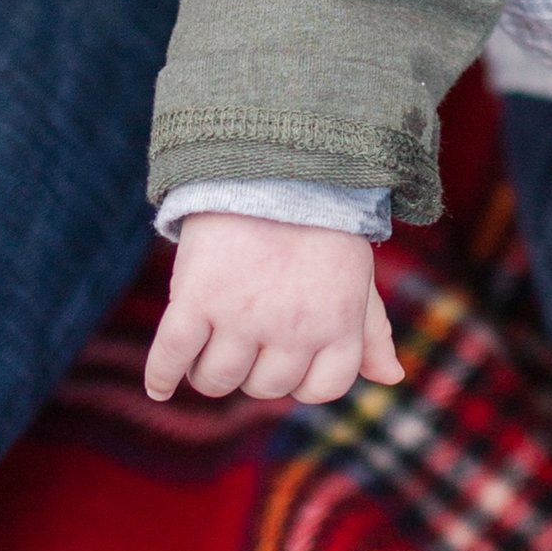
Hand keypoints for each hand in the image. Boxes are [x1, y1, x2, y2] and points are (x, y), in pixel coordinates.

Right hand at [144, 211, 401, 406]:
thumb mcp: (357, 275)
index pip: (320, 388)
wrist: (274, 161)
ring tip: (209, 341)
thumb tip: (392, 377)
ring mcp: (243, 316)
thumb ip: (372, 331)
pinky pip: (172, 355)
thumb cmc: (320, 223)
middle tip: (246, 330)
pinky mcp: (198, 297)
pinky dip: (160, 376)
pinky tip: (158, 387)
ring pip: (217, 379)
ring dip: (209, 370)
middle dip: (253, 367)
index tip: (286, 352)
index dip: (302, 375)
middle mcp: (293, 329)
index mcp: (338, 325)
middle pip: (264, 386)